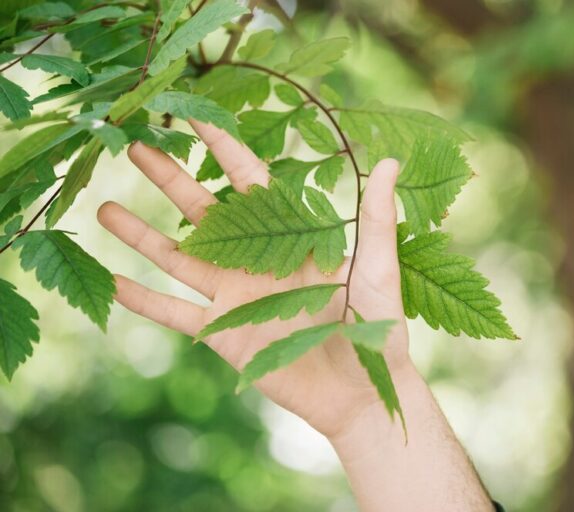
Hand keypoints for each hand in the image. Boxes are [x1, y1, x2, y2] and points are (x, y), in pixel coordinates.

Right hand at [97, 120, 411, 438]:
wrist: (360, 391)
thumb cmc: (378, 327)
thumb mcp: (377, 267)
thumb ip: (377, 217)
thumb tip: (390, 161)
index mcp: (289, 237)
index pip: (250, 182)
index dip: (223, 147)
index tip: (194, 115)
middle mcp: (255, 260)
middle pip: (203, 212)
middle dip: (169, 179)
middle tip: (133, 147)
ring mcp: (235, 296)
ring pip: (178, 258)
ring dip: (141, 235)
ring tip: (104, 209)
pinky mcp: (223, 334)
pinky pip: (175, 314)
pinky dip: (143, 301)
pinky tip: (112, 282)